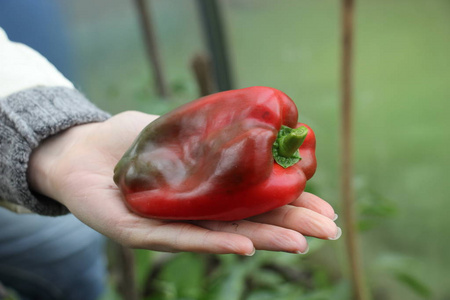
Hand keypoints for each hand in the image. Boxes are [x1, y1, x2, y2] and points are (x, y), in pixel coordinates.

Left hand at [28, 111, 339, 254]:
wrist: (77, 150)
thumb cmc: (128, 142)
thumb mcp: (178, 131)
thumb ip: (211, 133)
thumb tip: (257, 124)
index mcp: (206, 194)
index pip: (254, 202)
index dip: (289, 205)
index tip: (326, 207)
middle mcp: (192, 215)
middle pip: (246, 222)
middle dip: (289, 225)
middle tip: (329, 230)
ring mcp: (167, 226)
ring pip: (220, 235)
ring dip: (262, 238)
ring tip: (299, 241)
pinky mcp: (136, 231)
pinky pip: (177, 238)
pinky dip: (212, 242)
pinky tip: (243, 245)